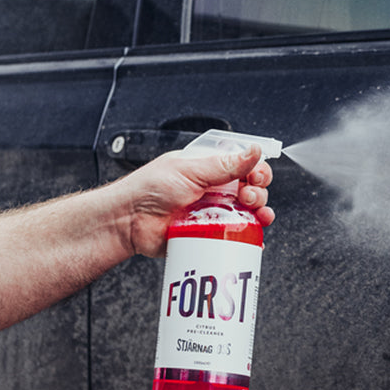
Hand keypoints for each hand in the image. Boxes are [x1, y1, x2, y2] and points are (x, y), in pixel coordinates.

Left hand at [118, 144, 274, 258]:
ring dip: (260, 214)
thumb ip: (225, 164)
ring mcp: (213, 213)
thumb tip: (254, 151)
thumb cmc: (149, 189)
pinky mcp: (209, 235)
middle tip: (247, 197)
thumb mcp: (190, 170)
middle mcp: (214, 190)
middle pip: (252, 190)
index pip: (245, 166)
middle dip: (258, 193)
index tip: (256, 177)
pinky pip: (235, 237)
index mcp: (210, 169)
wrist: (128, 221)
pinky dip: (249, 238)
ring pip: (248, 214)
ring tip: (257, 217)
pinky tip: (253, 238)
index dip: (257, 170)